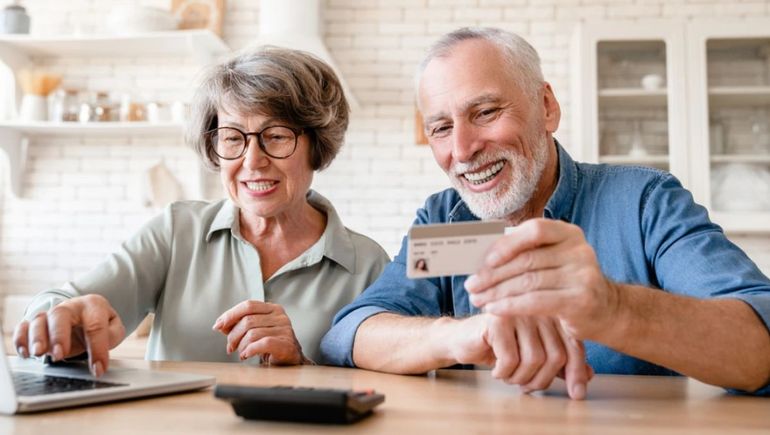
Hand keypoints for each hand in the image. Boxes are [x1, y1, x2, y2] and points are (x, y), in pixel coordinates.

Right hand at [12, 294, 125, 376]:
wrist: (85, 314)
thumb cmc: (99, 323)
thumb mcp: (114, 328)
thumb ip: (112, 337)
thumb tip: (100, 354)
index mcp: (93, 306)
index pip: (95, 326)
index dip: (97, 348)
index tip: (98, 369)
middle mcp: (70, 307)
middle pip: (60, 315)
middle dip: (58, 335)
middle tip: (59, 355)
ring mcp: (51, 314)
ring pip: (39, 320)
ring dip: (37, 337)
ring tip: (38, 353)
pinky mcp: (37, 323)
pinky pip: (23, 327)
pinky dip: (21, 339)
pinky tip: (25, 353)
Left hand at [213, 301, 305, 364]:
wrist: (289, 360)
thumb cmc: (269, 345)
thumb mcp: (252, 331)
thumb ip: (237, 326)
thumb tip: (219, 324)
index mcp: (272, 308)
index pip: (248, 305)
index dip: (230, 314)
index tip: (217, 326)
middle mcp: (280, 316)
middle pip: (248, 321)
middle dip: (233, 335)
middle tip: (230, 347)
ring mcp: (285, 330)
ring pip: (253, 334)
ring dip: (241, 346)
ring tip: (241, 353)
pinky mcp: (286, 344)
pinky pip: (263, 343)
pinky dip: (250, 350)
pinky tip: (247, 355)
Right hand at [448, 313, 591, 398]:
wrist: (462, 339)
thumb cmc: (499, 346)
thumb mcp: (534, 356)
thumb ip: (561, 363)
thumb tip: (588, 376)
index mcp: (551, 314)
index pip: (573, 345)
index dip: (576, 373)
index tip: (576, 394)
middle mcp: (537, 308)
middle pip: (555, 355)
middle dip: (541, 380)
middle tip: (526, 385)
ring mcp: (517, 311)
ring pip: (534, 358)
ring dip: (520, 378)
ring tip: (509, 376)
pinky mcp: (496, 320)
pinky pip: (510, 358)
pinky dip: (504, 372)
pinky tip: (496, 369)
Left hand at [464, 218, 620, 340]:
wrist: (608, 311)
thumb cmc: (568, 283)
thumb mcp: (553, 261)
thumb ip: (526, 253)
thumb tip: (481, 253)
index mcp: (569, 233)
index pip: (534, 230)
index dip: (507, 243)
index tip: (485, 259)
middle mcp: (579, 250)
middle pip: (526, 259)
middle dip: (492, 274)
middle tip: (470, 285)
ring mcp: (583, 275)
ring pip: (528, 282)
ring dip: (496, 292)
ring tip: (477, 299)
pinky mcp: (580, 300)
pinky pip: (535, 302)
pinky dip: (510, 306)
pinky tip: (493, 309)